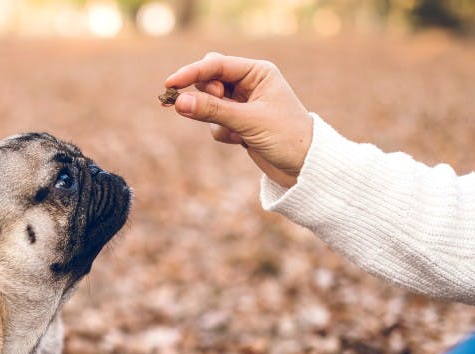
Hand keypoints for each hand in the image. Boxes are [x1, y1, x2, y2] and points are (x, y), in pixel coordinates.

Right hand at [165, 52, 313, 187]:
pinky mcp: (239, 123)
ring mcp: (243, 104)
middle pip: (209, 80)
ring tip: (236, 133)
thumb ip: (213, 110)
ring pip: (208, 104)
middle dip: (204, 96)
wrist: (304, 168)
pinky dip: (222, 133)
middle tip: (200, 110)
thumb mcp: (248, 122)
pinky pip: (214, 122)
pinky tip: (241, 142)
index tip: (170, 85)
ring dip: (214, 119)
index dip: (192, 73)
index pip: (216, 64)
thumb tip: (178, 102)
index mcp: (258, 72)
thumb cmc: (286, 137)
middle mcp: (249, 83)